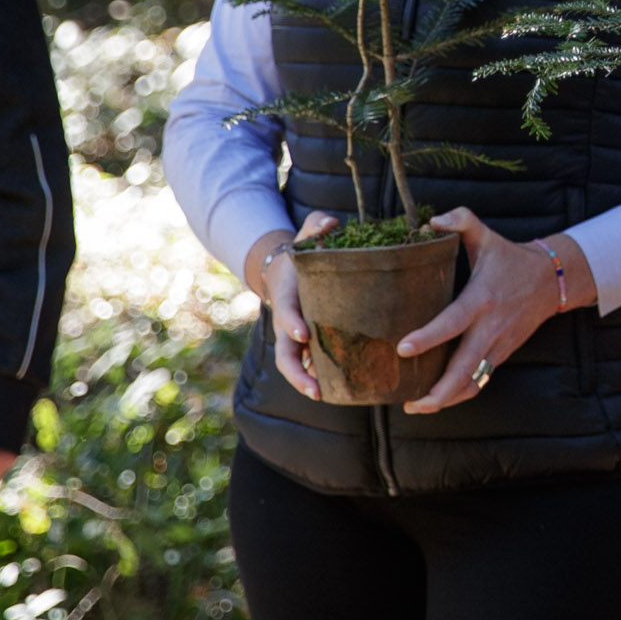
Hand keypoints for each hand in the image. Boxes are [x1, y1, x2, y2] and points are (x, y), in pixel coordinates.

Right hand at [247, 213, 339, 400]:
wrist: (284, 271)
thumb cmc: (301, 254)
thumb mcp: (306, 234)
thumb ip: (316, 226)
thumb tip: (330, 222)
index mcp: (288, 295)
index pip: (287, 312)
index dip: (293, 322)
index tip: (304, 333)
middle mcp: (288, 320)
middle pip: (285, 352)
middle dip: (297, 372)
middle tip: (314, 389)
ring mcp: (294, 336)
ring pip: (293, 364)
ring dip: (305, 382)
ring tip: (323, 396)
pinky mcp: (305, 343)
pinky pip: (308, 364)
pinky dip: (317, 377)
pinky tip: (337, 390)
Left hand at [397, 208, 592, 415]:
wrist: (551, 280)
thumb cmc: (510, 258)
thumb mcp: (487, 236)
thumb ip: (461, 220)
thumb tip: (432, 221)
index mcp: (481, 299)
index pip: (453, 322)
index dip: (428, 337)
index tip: (403, 348)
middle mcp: (490, 327)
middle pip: (465, 368)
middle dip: (439, 391)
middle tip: (411, 403)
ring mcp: (498, 345)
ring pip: (474, 382)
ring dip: (447, 399)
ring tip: (417, 407)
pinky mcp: (502, 354)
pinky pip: (480, 380)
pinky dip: (460, 394)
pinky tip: (438, 399)